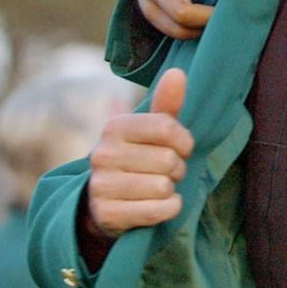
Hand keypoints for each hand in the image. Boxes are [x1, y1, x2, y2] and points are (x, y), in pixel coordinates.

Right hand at [86, 68, 194, 238]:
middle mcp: (102, 154)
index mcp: (114, 127)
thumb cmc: (138, 158)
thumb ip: (166, 104)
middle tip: (164, 172)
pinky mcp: (107, 214)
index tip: (180, 148)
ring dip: (171, 190)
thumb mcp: (151, 130)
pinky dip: (168, 209)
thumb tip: (177, 73)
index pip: (168, 127)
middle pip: (169, 160)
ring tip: (156, 187)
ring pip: (164, 187)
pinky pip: (159, 210)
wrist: (106, 203)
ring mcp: (101, 185)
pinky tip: (155, 205)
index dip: (184, 142)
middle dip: (177, 169)